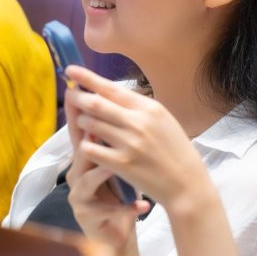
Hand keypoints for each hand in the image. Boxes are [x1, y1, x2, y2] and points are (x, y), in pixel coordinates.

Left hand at [64, 66, 215, 211]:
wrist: (186, 184)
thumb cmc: (176, 152)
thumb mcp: (164, 121)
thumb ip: (138, 108)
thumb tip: (110, 94)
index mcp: (149, 108)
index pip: (112, 88)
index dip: (88, 78)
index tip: (71, 71)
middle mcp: (138, 122)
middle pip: (96, 103)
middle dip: (78, 98)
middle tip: (70, 96)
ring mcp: (129, 143)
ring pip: (90, 125)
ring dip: (82, 122)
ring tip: (84, 124)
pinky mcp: (121, 164)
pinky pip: (90, 148)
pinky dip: (85, 145)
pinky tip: (89, 146)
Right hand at [65, 83, 149, 250]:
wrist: (118, 228)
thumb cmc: (119, 190)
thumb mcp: (117, 160)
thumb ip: (115, 135)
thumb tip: (124, 101)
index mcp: (86, 156)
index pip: (82, 129)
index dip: (80, 110)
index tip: (82, 90)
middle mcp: (77, 172)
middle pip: (80, 150)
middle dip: (89, 137)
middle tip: (99, 125)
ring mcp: (80, 194)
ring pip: (88, 179)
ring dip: (103, 173)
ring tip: (115, 167)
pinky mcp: (88, 215)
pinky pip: (106, 210)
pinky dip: (126, 208)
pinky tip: (142, 206)